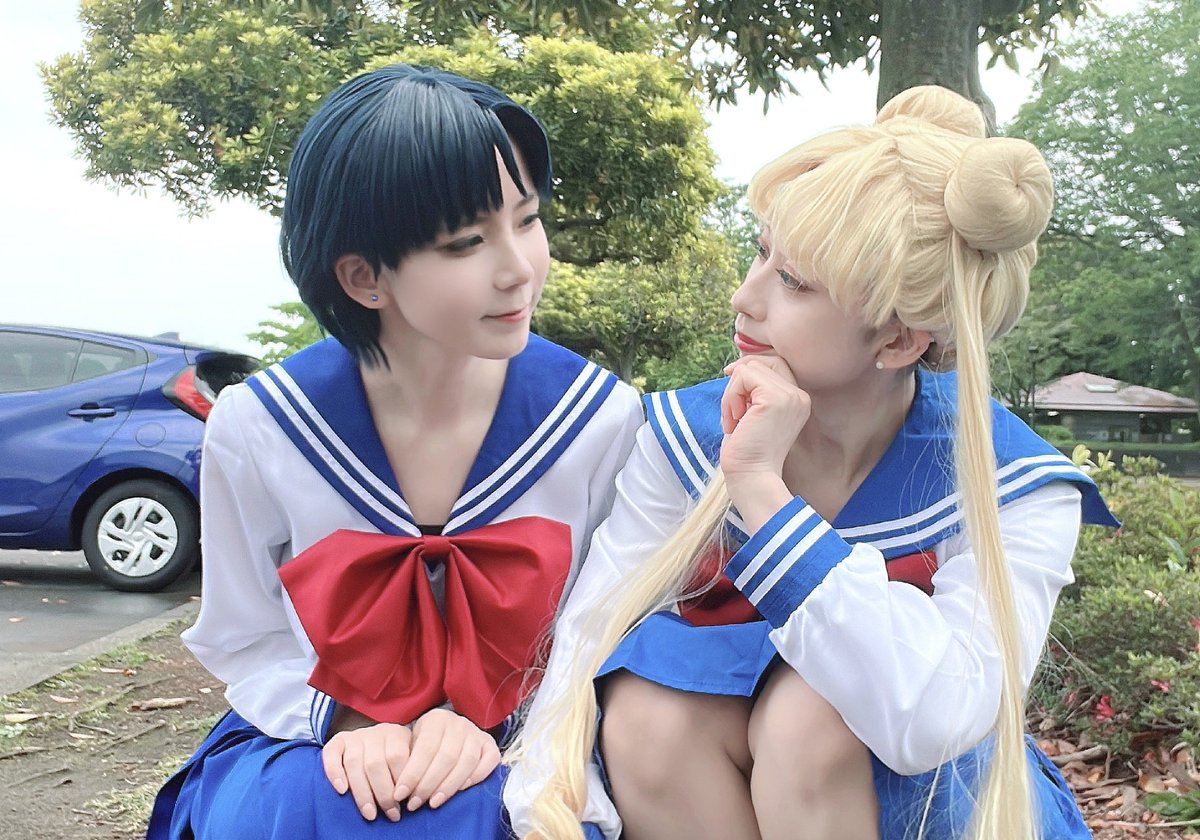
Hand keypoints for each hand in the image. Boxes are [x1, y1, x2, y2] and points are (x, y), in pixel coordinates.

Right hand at [322, 722, 412, 821]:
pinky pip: (331, 754)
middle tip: (391, 814)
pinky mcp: (338, 741)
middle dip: (383, 794)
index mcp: (396, 733)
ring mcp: (355, 736)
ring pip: (354, 763)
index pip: (397, 756)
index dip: (400, 782)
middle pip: (375, 763)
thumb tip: (413, 797)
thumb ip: (412, 772)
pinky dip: (334, 772)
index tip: (404, 803)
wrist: (378, 742)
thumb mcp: (411, 758)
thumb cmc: (398, 759)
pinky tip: (342, 790)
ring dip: (362, 792)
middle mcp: (375, 732)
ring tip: (371, 814)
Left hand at [392, 708, 500, 812]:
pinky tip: (461, 790)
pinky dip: (477, 776)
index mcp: (437, 719)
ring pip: (467, 761)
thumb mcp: (412, 745)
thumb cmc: (424, 745)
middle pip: (446, 757)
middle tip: (415, 803)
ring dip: (449, 786)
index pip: (425, 749)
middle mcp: (459, 723)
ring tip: (433, 803)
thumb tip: (400, 791)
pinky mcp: (490, 744)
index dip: (413, 774)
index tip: (400, 794)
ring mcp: (476, 732)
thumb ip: (408, 763)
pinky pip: (490, 760)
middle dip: (428, 784)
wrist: (446, 733)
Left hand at [720, 356, 810, 482]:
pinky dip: (730, 396)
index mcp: (797, 401)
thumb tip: (735, 366)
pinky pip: (743, 376)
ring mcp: (790, 396)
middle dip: (738, 380)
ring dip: (732, 393)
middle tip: (733, 411)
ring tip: (734, 420)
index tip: (729, 380)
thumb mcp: (751, 414)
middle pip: (762, 361)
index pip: (775, 365)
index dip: (749, 368)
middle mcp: (799, 396)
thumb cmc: (746, 453)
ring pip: (749, 368)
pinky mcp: (774, 398)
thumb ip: (752, 391)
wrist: (751, 478)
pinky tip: (734, 421)